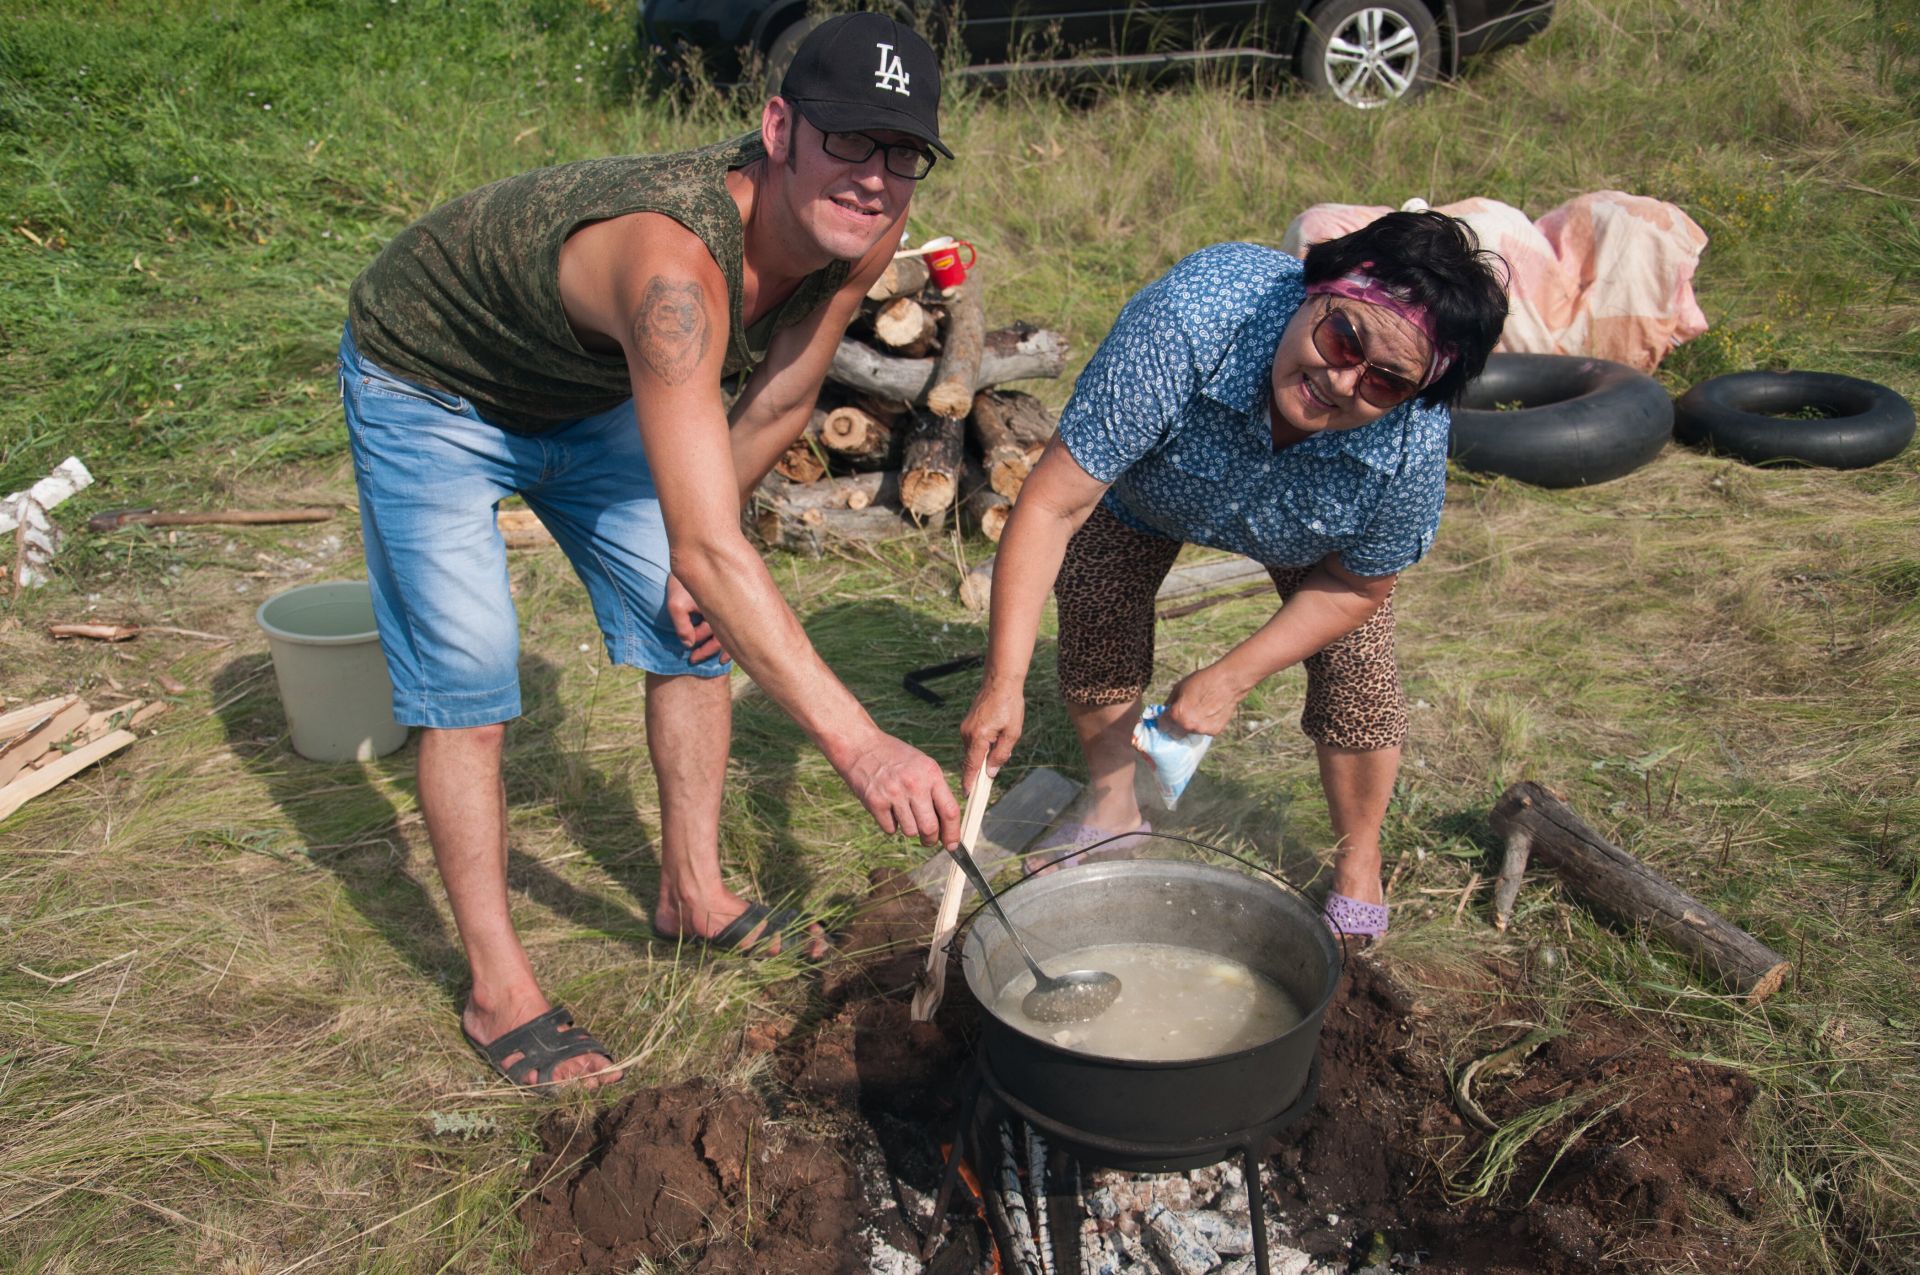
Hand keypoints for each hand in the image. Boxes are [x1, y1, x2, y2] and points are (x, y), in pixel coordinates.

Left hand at [665, 573, 727, 663]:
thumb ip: (682, 625)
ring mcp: (733, 608)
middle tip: (693, 659)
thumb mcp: (676, 604)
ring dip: (720, 646)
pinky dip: (731, 639)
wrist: (690, 562)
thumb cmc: (681, 584)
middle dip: (709, 650)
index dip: (704, 650)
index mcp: (720, 610)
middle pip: (726, 637)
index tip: (691, 657)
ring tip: (711, 658)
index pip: (718, 637)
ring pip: (732, 632)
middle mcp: (731, 610)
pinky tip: (725, 651)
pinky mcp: (733, 605)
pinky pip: (736, 627)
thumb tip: (689, 644)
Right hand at [837, 731, 962, 847]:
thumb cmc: (895, 757)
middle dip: (930, 839)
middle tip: (928, 839)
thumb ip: (936, 791)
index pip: (950, 811)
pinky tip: (888, 810)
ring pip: (910, 832)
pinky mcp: (875, 802)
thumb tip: (947, 824)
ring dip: (909, 830)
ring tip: (903, 814)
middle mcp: (914, 784)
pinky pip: (890, 829)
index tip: (952, 845)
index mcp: (931, 773)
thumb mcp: (922, 765)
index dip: (953, 833)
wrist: (861, 746)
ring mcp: (894, 793)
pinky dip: (891, 826)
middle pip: (930, 828)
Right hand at [960, 676, 1025, 794]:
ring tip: (1003, 737)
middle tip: (999, 760)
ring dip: (984, 753)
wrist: (1000, 682)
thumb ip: (1001, 754)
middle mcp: (967, 734)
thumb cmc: (1009, 705)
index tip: (968, 795)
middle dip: (983, 766)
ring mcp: (965, 728)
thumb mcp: (1012, 733)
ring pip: (973, 750)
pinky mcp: (967, 723)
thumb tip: (991, 772)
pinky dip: (982, 745)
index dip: (970, 783)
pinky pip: (972, 741)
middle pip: (972, 760)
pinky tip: (996, 734)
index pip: (971, 766)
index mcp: (978, 737)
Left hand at [1163, 663, 1248, 737]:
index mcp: (1176, 715)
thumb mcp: (1179, 688)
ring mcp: (1202, 730)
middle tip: (1180, 716)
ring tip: (1198, 711)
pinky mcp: (1214, 731)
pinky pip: (1203, 730)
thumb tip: (1165, 710)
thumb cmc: (1202, 681)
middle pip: (1175, 734)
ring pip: (1190, 732)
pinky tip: (1208, 712)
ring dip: (1190, 725)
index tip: (1166, 718)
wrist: (1227, 682)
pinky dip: (1203, 724)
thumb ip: (1170, 702)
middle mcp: (1188, 726)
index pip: (1162, 726)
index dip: (1163, 720)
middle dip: (1175, 726)